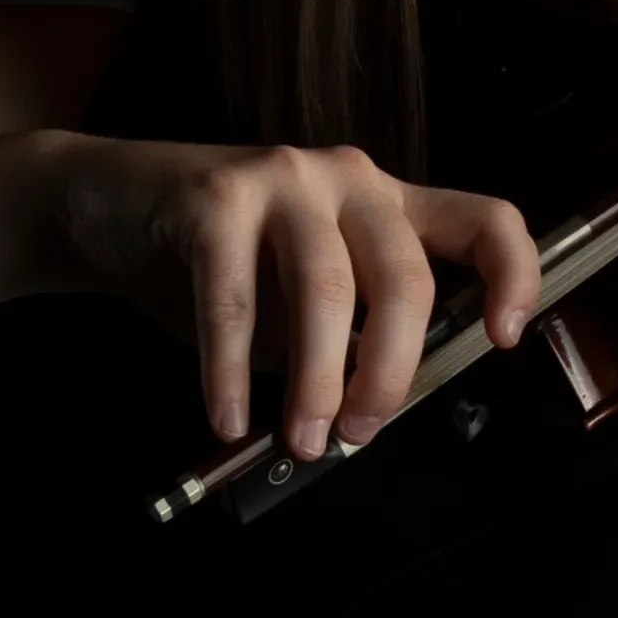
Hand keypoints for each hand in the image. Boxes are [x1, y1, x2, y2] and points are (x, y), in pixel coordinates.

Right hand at [36, 135, 540, 457]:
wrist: (104, 206)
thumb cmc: (216, 264)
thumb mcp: (297, 305)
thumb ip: (343, 341)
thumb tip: (368, 416)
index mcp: (388, 202)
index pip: (484, 220)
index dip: (513, 274)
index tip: (504, 339)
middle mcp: (348, 178)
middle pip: (406, 278)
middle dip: (388, 373)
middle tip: (359, 432)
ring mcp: (283, 178)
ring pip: (327, 292)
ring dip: (315, 382)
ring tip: (300, 440)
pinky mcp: (215, 195)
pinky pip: (234, 299)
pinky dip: (230, 371)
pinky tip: (226, 416)